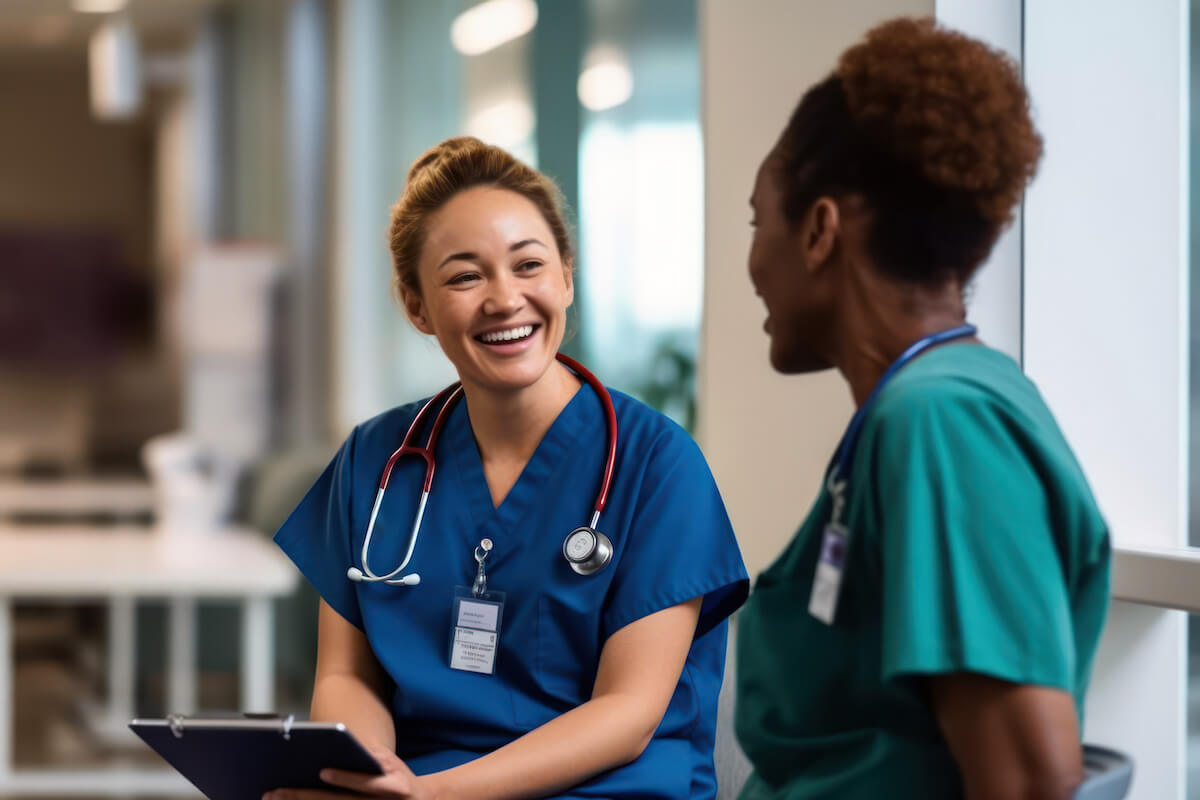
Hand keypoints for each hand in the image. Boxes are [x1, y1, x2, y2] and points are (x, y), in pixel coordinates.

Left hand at [263, 746, 436, 799]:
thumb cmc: (398, 779)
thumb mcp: (392, 764)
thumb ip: (371, 756)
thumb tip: (344, 743)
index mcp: (392, 787)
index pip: (365, 784)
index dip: (346, 778)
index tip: (323, 771)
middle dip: (303, 797)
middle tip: (274, 791)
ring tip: (274, 798)